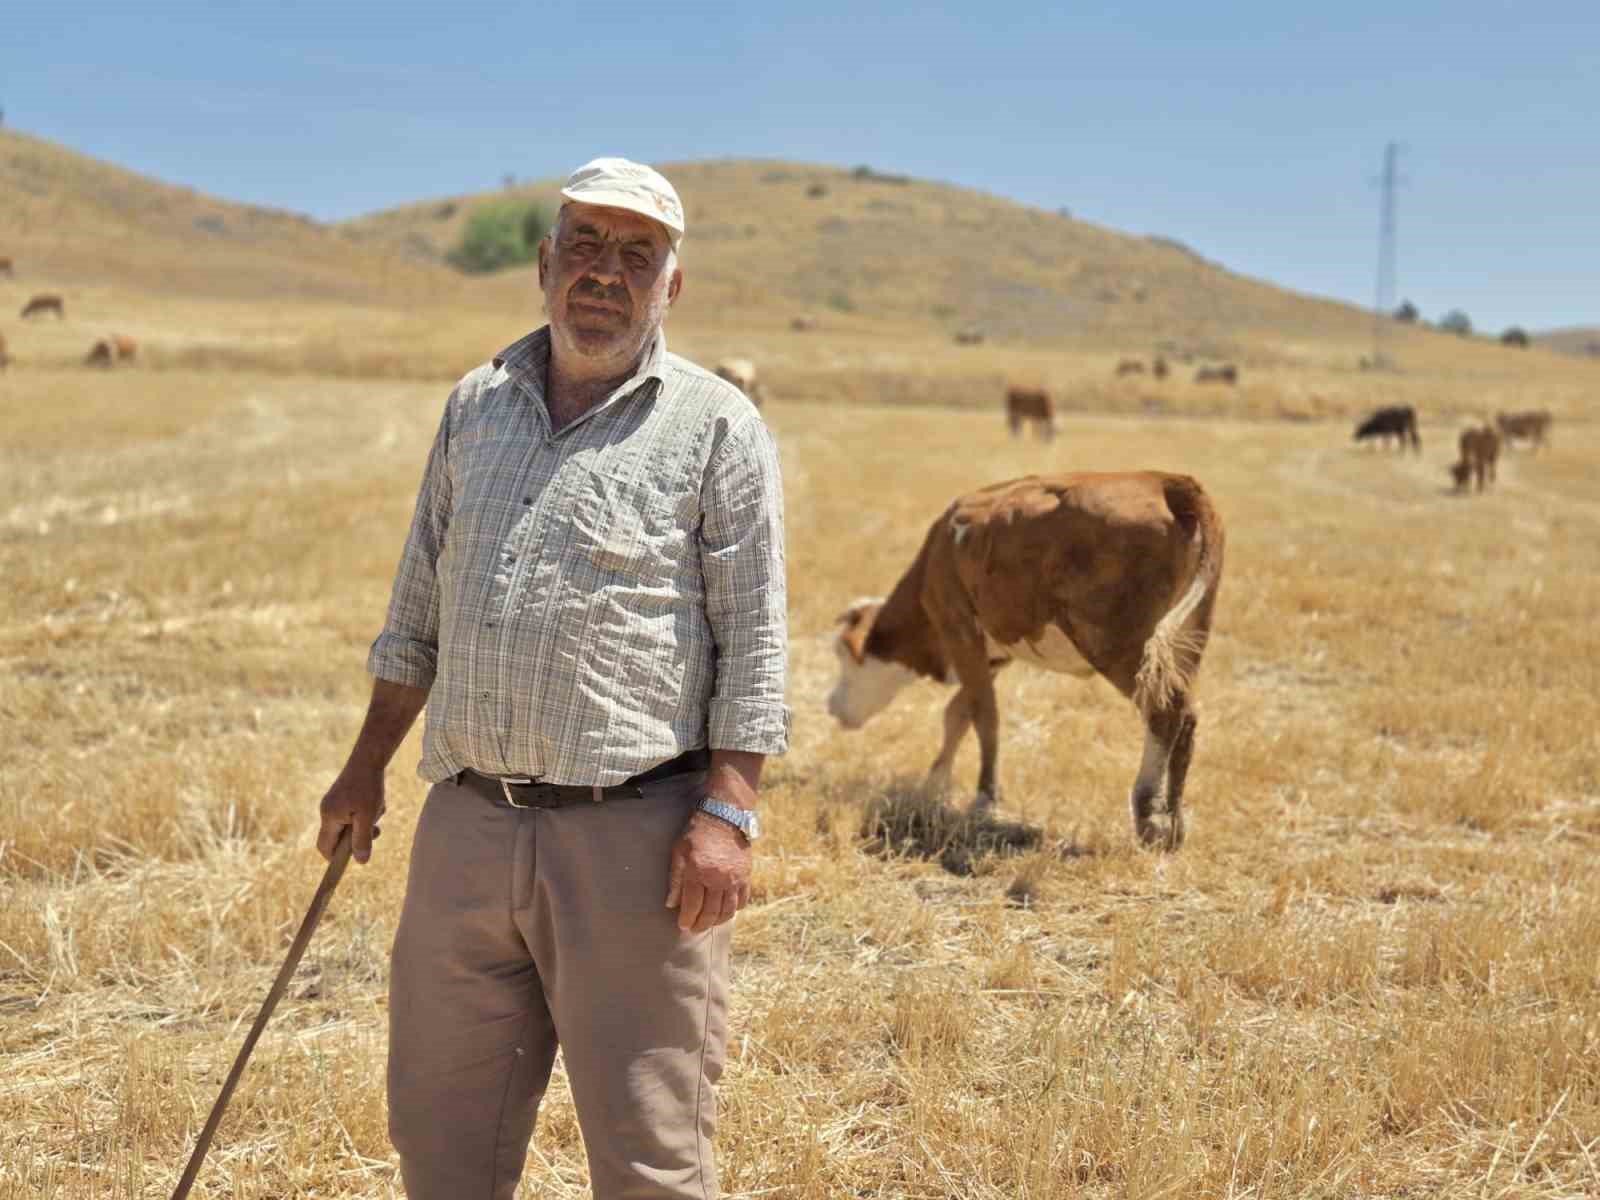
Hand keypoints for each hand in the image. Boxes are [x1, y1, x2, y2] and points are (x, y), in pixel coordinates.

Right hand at [317, 763, 385, 864]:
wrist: (368, 759)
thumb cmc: (368, 787)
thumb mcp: (368, 817)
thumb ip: (362, 840)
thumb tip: (360, 861)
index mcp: (329, 817)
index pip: (325, 847)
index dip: (337, 858)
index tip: (354, 858)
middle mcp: (327, 811)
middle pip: (337, 837)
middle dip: (357, 837)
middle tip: (375, 829)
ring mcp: (333, 803)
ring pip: (348, 825)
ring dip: (364, 823)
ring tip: (377, 810)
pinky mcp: (341, 797)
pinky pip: (352, 814)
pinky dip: (365, 813)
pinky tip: (376, 803)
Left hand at [665, 811, 751, 932]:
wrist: (724, 816)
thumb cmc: (696, 833)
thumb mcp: (678, 852)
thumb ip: (675, 879)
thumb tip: (670, 904)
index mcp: (698, 872)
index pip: (692, 905)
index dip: (687, 919)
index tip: (683, 926)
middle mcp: (717, 878)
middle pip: (710, 912)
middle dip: (701, 925)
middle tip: (695, 930)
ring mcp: (734, 878)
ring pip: (728, 910)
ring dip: (718, 921)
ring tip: (710, 924)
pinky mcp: (746, 875)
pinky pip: (743, 900)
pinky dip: (735, 909)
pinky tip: (727, 911)